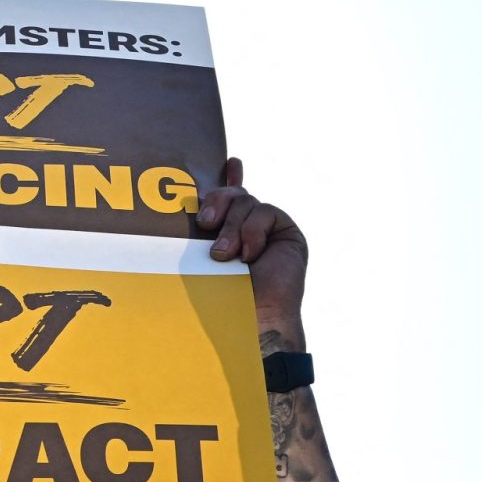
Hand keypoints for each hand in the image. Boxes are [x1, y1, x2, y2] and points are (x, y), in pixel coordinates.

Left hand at [197, 158, 306, 330]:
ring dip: (232, 228)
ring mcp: (269, 229)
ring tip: (224, 256)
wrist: (250, 319)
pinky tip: (251, 256)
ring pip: (246, 201)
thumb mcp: (202, 257)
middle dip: (217, 201)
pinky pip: (265, 211)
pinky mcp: (286, 231)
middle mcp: (249, 228)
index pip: (228, 199)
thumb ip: (204, 231)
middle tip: (204, 224)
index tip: (232, 162)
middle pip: (233, 194)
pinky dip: (252, 233)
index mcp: (227, 233)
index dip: (229, 178)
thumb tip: (194, 209)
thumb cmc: (220, 297)